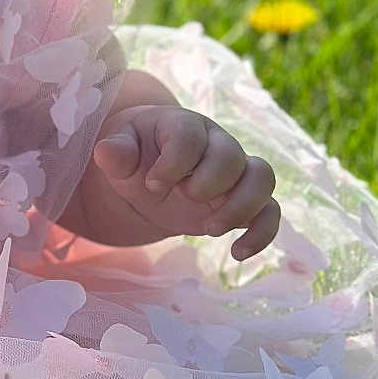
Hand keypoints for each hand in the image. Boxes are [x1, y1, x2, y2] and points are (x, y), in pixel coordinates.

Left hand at [90, 105, 279, 260]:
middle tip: (181, 198)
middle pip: (231, 156)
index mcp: (182, 125)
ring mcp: (235, 171)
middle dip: (206, 183)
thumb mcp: (119, 154)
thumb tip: (106, 151)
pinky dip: (262, 233)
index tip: (152, 184)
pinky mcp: (243, 199)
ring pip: (262, 178)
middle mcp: (216, 143)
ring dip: (240, 207)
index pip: (190, 136)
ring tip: (208, 229)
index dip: (174, 163)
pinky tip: (237, 253)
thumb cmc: (136, 157)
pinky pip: (271, 211)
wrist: (151, 173)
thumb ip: (115, 152)